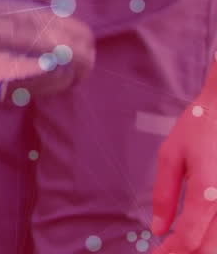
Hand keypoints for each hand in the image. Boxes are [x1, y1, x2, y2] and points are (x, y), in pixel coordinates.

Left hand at [152, 101, 216, 252]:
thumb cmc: (200, 128)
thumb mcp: (171, 156)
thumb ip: (164, 195)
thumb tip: (157, 228)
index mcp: (208, 193)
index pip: (188, 239)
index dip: (169, 253)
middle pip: (210, 249)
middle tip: (166, 253)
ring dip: (201, 250)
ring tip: (179, 246)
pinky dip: (214, 238)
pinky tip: (199, 234)